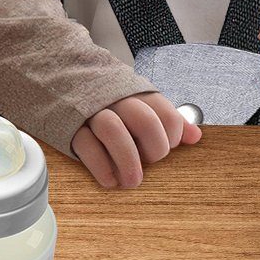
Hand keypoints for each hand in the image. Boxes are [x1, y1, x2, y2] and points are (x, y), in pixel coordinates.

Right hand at [71, 91, 202, 188]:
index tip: (168, 147)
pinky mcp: (71, 126)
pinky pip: (86, 145)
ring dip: (127, 161)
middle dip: (154, 148)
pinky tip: (110, 180)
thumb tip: (196, 136)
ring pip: (113, 130)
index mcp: (136, 93)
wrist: (62, 76)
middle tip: (151, 163)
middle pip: (144, 120)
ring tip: (132, 182)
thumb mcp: (140, 101)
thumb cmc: (110, 99)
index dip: (172, 134)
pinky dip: (101, 167)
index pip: (165, 112)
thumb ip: (166, 118)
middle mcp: (116, 100)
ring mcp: (92, 111)